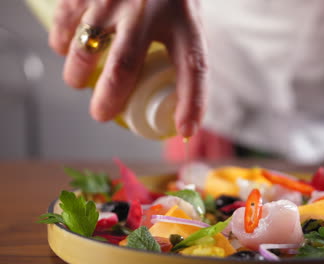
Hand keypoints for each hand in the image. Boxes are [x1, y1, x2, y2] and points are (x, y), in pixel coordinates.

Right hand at [49, 0, 205, 136]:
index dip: (192, 104)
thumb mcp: (187, 22)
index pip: (194, 68)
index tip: (186, 130)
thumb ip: (186, 58)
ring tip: (78, 81)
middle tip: (100, 114)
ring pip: (87, 49)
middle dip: (107, 101)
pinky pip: (66, 23)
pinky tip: (65, 47)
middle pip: (124, 68)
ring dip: (77, 74)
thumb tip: (185, 115)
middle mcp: (150, 11)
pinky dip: (61, 42)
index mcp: (184, 21)